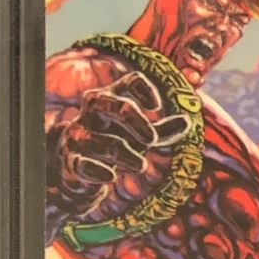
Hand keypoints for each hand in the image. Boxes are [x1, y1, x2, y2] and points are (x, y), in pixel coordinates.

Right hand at [59, 72, 192, 197]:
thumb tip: (186, 121)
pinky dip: (100, 172)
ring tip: (140, 166)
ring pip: (106, 142)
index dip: (145, 90)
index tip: (156, 107)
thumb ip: (163, 130)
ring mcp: (79, 134)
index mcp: (111, 98)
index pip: (131, 82)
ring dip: (128, 156)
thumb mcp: (140, 135)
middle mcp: (92, 111)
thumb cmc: (113, 141)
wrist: (76, 164)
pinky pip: (84, 164)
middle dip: (136, 121)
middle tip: (152, 140)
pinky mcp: (71, 159)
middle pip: (113, 104)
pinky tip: (111, 176)